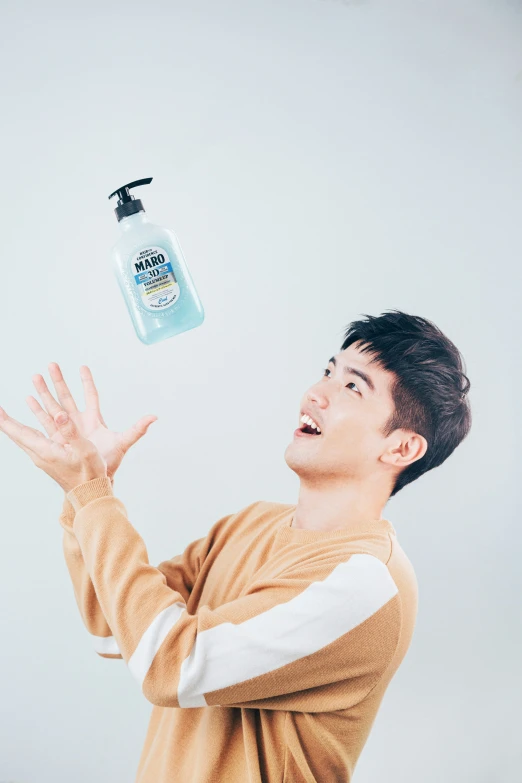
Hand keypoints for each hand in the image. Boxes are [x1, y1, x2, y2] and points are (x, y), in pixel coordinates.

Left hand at [0, 405, 107, 493]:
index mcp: (46, 451)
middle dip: (6, 421)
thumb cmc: (90, 473)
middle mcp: (40, 455)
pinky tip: (29, 428)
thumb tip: (59, 414)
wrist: (89, 493)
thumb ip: (71, 432)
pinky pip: (33, 441)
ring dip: (15, 425)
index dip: (6, 421)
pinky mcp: (49, 459)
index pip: (20, 433)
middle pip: (17, 435)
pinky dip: (27, 431)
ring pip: (24, 438)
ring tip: (6, 414)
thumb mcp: (85, 450)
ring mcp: (43, 458)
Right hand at [27, 363, 156, 481]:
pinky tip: (29, 399)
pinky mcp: (57, 438)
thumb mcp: (123, 443)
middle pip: (68, 396)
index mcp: (94, 420)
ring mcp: (67, 429)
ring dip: (45, 392)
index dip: (87, 381)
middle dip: (59, 381)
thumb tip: (154, 417)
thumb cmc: (110, 463)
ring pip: (54, 406)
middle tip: (52, 364)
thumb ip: (137, 430)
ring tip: (35, 376)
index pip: (91, 396)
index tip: (83, 367)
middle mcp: (79, 422)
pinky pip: (45, 421)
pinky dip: (38, 410)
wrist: (94, 480)